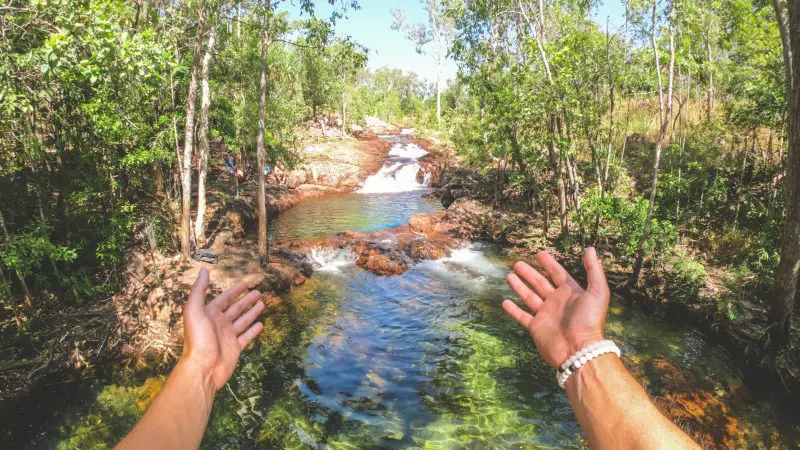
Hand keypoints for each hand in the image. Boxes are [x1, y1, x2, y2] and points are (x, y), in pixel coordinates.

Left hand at [182, 268, 264, 390]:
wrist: (203, 368)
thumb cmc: (198, 339)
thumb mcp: (194, 311)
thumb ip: (199, 290)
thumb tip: (203, 270)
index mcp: (210, 314)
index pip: (224, 299)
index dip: (234, 291)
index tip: (245, 284)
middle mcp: (219, 324)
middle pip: (236, 308)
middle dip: (247, 300)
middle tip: (259, 292)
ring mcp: (228, 336)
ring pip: (243, 321)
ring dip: (252, 312)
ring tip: (262, 304)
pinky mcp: (235, 348)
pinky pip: (246, 336)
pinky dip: (253, 330)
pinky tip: (261, 324)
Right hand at [502, 248, 609, 367]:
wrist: (579, 349)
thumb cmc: (589, 320)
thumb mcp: (597, 292)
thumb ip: (594, 270)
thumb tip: (590, 249)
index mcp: (571, 293)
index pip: (558, 274)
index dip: (549, 263)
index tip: (539, 253)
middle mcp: (557, 302)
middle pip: (540, 283)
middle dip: (529, 273)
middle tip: (517, 263)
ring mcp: (545, 315)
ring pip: (529, 297)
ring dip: (520, 287)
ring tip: (510, 277)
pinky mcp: (536, 327)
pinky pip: (522, 316)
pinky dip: (514, 309)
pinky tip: (505, 302)